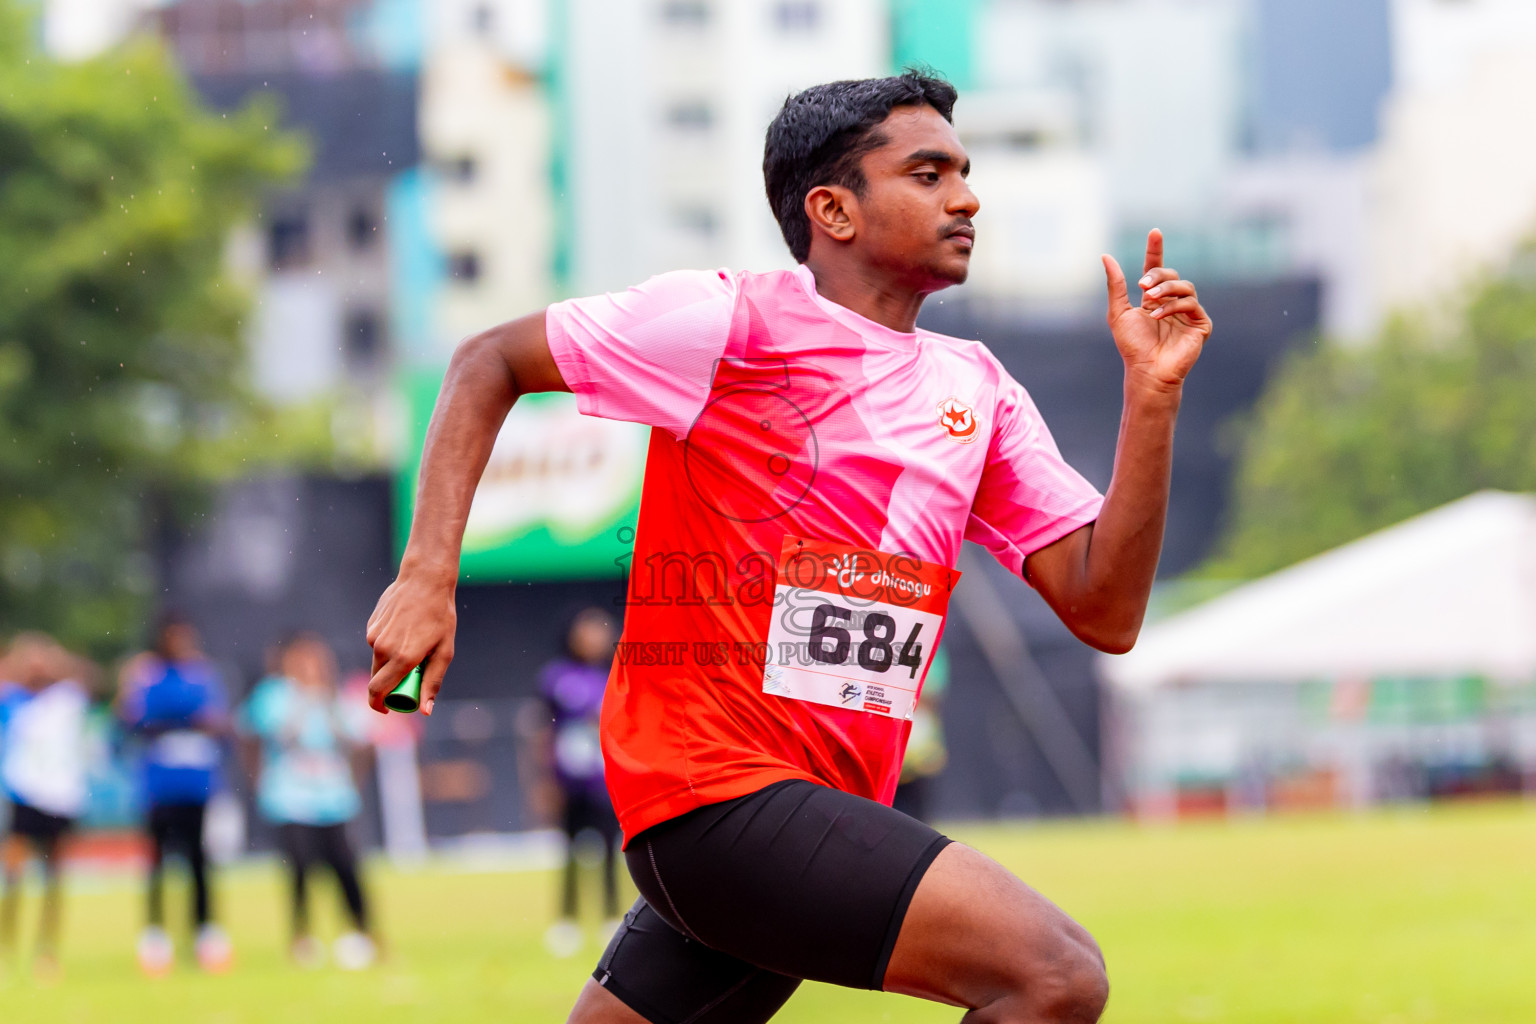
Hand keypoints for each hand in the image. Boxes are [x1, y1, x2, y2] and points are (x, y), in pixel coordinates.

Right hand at [365, 565, 456, 715]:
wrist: (425, 580)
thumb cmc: (440, 616)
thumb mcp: (444, 651)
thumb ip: (432, 682)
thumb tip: (425, 711)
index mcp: (402, 658)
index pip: (378, 692)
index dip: (379, 705)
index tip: (388, 709)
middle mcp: (383, 649)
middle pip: (376, 679)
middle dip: (387, 687)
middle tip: (407, 680)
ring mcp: (374, 636)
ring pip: (377, 661)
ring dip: (390, 663)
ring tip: (413, 645)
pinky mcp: (371, 625)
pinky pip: (377, 644)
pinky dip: (388, 645)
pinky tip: (404, 629)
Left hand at [1101, 229, 1211, 391]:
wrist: (1146, 370)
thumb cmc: (1132, 346)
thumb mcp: (1118, 312)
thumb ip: (1115, 284)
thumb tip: (1106, 256)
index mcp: (1154, 300)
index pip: (1156, 268)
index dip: (1156, 251)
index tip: (1154, 232)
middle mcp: (1172, 303)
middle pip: (1171, 275)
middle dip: (1157, 276)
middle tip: (1142, 286)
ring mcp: (1188, 314)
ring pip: (1184, 286)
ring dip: (1166, 290)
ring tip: (1150, 301)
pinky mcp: (1201, 324)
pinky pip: (1191, 304)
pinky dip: (1173, 306)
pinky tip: (1158, 316)